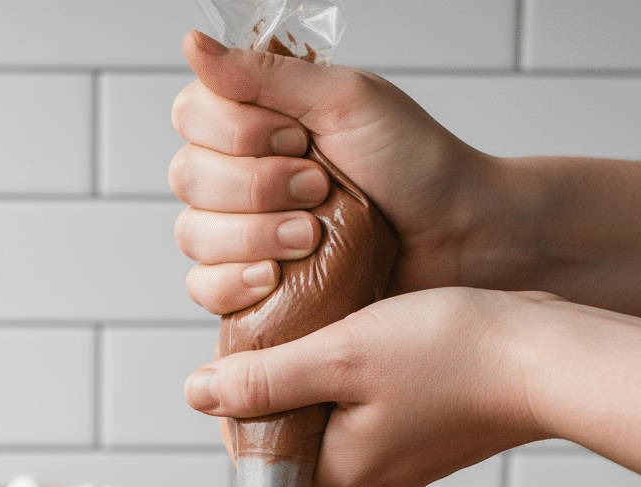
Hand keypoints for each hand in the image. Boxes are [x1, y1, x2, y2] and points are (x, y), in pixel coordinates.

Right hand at [170, 30, 491, 314]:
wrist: (452, 235)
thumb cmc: (411, 163)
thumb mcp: (344, 100)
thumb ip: (264, 74)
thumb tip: (191, 44)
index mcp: (253, 122)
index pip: (191, 117)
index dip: (236, 132)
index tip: (298, 136)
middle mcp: (237, 177)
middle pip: (188, 178)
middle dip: (257, 187)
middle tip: (319, 188)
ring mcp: (240, 235)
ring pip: (194, 235)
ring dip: (254, 235)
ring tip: (311, 236)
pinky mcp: (251, 286)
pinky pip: (203, 289)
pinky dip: (233, 284)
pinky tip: (273, 278)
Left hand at [184, 287, 552, 486]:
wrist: (551, 356)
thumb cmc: (451, 353)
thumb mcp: (341, 355)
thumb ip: (267, 379)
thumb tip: (197, 394)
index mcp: (342, 470)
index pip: (263, 466)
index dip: (240, 420)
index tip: (238, 370)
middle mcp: (373, 474)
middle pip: (298, 444)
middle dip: (278, 398)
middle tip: (276, 340)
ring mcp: (408, 456)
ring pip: (337, 424)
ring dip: (319, 385)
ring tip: (320, 333)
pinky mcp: (435, 432)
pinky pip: (377, 412)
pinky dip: (361, 382)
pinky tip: (369, 341)